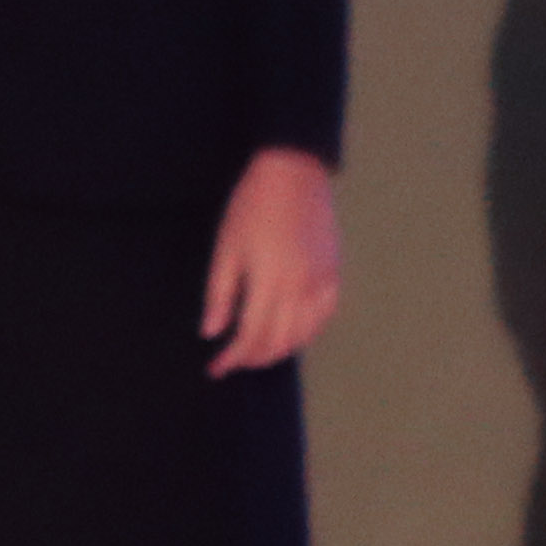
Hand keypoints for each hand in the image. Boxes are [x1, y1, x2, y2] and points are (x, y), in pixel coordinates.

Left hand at [199, 145, 343, 375]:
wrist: (294, 176)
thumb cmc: (251, 209)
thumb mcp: (226, 249)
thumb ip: (219, 295)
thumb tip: (211, 333)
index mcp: (271, 283)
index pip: (252, 336)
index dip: (233, 358)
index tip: (216, 369)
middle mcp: (302, 290)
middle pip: (279, 341)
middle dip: (254, 358)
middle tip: (232, 361)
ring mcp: (323, 284)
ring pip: (304, 335)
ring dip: (279, 350)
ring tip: (255, 353)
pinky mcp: (335, 275)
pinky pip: (324, 317)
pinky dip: (306, 333)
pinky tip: (289, 335)